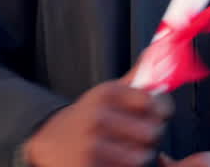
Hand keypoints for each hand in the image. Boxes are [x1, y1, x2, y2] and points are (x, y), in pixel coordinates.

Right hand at [23, 76, 173, 166]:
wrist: (48, 139)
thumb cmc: (86, 116)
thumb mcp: (107, 92)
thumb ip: (136, 78)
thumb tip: (157, 53)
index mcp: (107, 93)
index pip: (154, 102)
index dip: (161, 110)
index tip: (156, 113)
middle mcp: (98, 116)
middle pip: (152, 132)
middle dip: (151, 136)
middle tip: (140, 135)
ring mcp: (92, 144)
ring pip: (141, 156)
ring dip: (137, 156)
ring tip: (124, 150)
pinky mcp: (88, 166)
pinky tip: (112, 160)